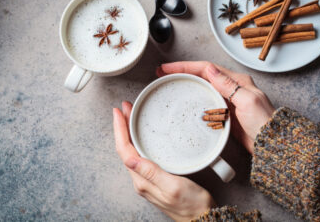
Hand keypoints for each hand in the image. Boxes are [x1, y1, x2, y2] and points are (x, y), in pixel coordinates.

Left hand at [113, 102, 214, 221]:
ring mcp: (148, 180)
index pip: (125, 151)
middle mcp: (141, 180)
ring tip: (130, 117)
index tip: (118, 112)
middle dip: (122, 127)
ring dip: (129, 132)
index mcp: (143, 181)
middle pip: (126, 149)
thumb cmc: (191, 204)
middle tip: (124, 108)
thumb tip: (130, 159)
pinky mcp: (156, 178)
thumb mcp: (173, 186)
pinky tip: (143, 135)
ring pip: (132, 151)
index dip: (119, 130)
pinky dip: (139, 141)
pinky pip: (141, 156)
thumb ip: (151, 173)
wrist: (201, 218)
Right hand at [156, 61, 274, 154]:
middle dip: (181, 72)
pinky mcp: (224, 113)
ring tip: (169, 84)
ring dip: (186, 84)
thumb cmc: (263, 123)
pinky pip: (205, 101)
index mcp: (237, 81)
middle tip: (163, 74)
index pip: (206, 68)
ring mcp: (227, 100)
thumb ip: (228, 85)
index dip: (185, 67)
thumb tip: (210, 69)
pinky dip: (193, 99)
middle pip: (201, 75)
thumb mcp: (247, 100)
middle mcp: (231, 88)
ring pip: (201, 87)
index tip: (167, 69)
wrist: (270, 144)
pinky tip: (185, 101)